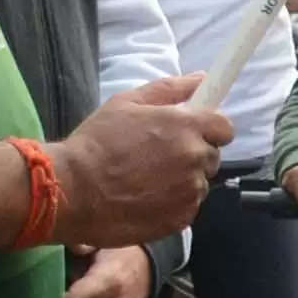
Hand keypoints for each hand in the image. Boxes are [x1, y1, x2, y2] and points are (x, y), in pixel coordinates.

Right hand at [49, 81, 228, 245]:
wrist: (73, 190)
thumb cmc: (96, 142)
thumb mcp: (126, 103)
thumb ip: (169, 89)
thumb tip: (201, 78)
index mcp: (186, 126)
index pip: (224, 127)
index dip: (209, 129)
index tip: (191, 131)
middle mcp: (195, 158)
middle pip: (211, 156)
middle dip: (193, 154)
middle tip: (159, 156)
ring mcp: (190, 192)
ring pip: (199, 183)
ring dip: (183, 180)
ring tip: (148, 179)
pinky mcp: (181, 218)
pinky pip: (188, 206)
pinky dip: (174, 203)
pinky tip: (146, 198)